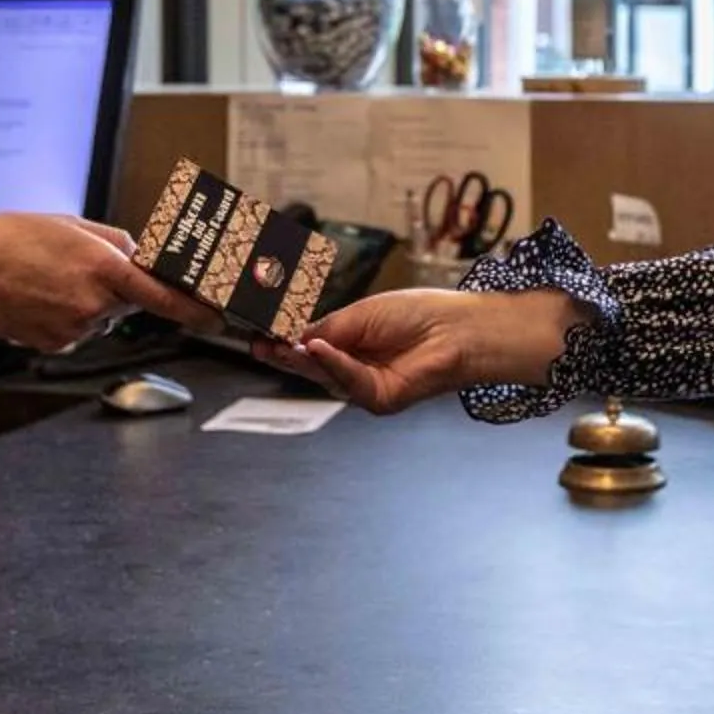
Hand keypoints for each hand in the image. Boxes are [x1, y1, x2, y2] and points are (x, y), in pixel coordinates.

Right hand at [0, 213, 216, 352]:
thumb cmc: (6, 240)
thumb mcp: (69, 224)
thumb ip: (113, 241)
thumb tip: (139, 256)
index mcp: (103, 267)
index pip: (163, 297)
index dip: (193, 309)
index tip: (214, 316)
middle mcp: (93, 304)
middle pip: (128, 300)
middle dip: (116, 285)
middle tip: (75, 265)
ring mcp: (74, 328)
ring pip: (101, 314)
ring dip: (87, 298)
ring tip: (47, 278)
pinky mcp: (57, 343)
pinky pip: (78, 328)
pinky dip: (66, 313)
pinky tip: (38, 296)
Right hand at [257, 287, 580, 413]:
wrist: (458, 328)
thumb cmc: (419, 314)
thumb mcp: (361, 314)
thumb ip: (328, 328)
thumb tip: (294, 337)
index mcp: (348, 345)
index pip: (308, 347)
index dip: (283, 342)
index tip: (257, 334)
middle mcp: (354, 368)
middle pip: (309, 366)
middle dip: (282, 356)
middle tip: (255, 345)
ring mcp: (365, 386)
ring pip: (324, 375)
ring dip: (300, 360)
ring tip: (278, 345)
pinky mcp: (379, 399)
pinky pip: (349, 381)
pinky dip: (332, 364)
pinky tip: (316, 348)